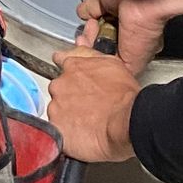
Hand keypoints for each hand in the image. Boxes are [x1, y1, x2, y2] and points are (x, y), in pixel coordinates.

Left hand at [46, 47, 138, 163]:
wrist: (127, 123)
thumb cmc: (125, 97)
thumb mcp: (113, 64)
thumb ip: (89, 55)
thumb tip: (80, 46)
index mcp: (73, 67)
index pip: (60, 61)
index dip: (68, 72)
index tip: (73, 79)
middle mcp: (60, 85)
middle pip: (58, 89)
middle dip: (69, 97)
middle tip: (87, 106)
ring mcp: (56, 107)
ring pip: (56, 111)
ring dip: (67, 116)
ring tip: (87, 123)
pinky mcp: (55, 129)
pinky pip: (55, 131)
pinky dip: (65, 134)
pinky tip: (80, 136)